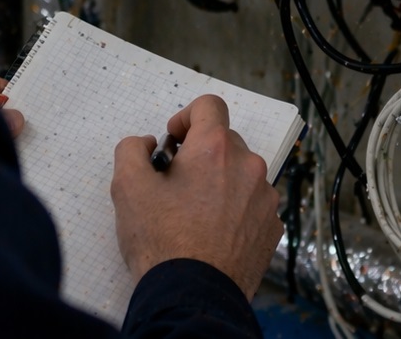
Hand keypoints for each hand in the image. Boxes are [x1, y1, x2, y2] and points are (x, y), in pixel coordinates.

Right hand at [110, 95, 282, 298]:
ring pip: (241, 174)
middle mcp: (248, 166)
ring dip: (220, 182)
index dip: (186, 116)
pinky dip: (235, 210)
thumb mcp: (128, 187)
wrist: (192, 295)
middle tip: (176, 183)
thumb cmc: (162, 241)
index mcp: (215, 149)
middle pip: (225, 141)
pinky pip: (253, 204)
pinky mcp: (272, 227)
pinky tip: (213, 233)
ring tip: (195, 214)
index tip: (174, 140)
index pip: (209, 106)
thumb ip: (132, 149)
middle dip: (200, 154)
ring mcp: (265, 198)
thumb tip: (148, 143)